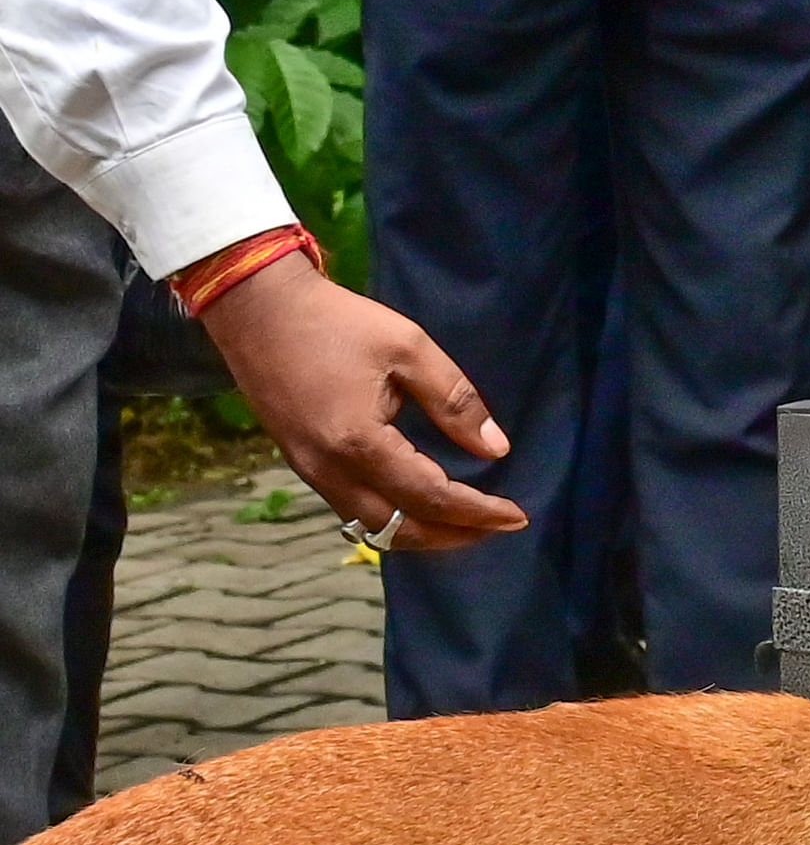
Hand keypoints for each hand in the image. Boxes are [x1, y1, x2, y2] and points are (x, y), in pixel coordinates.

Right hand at [200, 258, 526, 551]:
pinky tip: (418, 502)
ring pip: (373, 526)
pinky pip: (352, 510)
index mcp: (359, 443)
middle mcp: (330, 471)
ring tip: (465, 523)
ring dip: (423, 533)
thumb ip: (454, 400)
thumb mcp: (408, 347)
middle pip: (401, 530)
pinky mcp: (301, 463)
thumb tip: (496, 448)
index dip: (478, 512)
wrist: (258, 308)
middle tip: (496, 526)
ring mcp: (310, 471)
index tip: (516, 516)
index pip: (431, 497)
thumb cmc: (337, 322)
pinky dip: (393, 517)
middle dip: (454, 536)